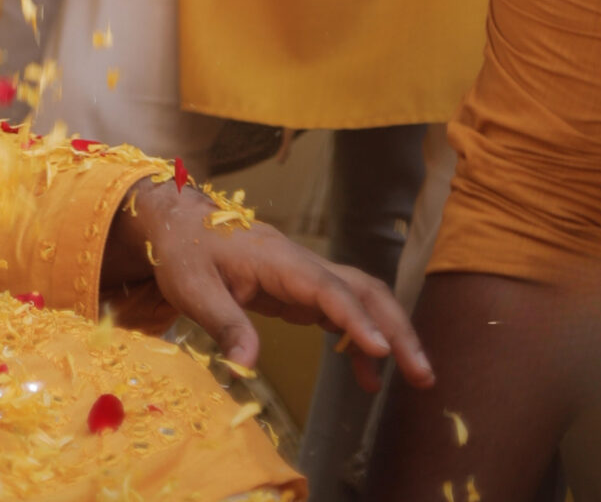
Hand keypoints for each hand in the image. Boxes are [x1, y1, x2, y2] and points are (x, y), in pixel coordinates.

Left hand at [111, 177, 433, 389]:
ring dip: (390, 332)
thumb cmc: (184, 251)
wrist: (177, 223)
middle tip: (423, 372)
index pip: (326, 289)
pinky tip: (367, 376)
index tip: (381, 351)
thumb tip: (247, 366)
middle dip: (396, 326)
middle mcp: (300, 264)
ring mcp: (304, 275)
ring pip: (361, 297)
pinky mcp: (301, 290)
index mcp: (277, 260)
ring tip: (416, 378)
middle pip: (362, 288)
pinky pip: (342, 312)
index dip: (355, 319)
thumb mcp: (193, 289)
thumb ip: (225, 324)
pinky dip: (360, 340)